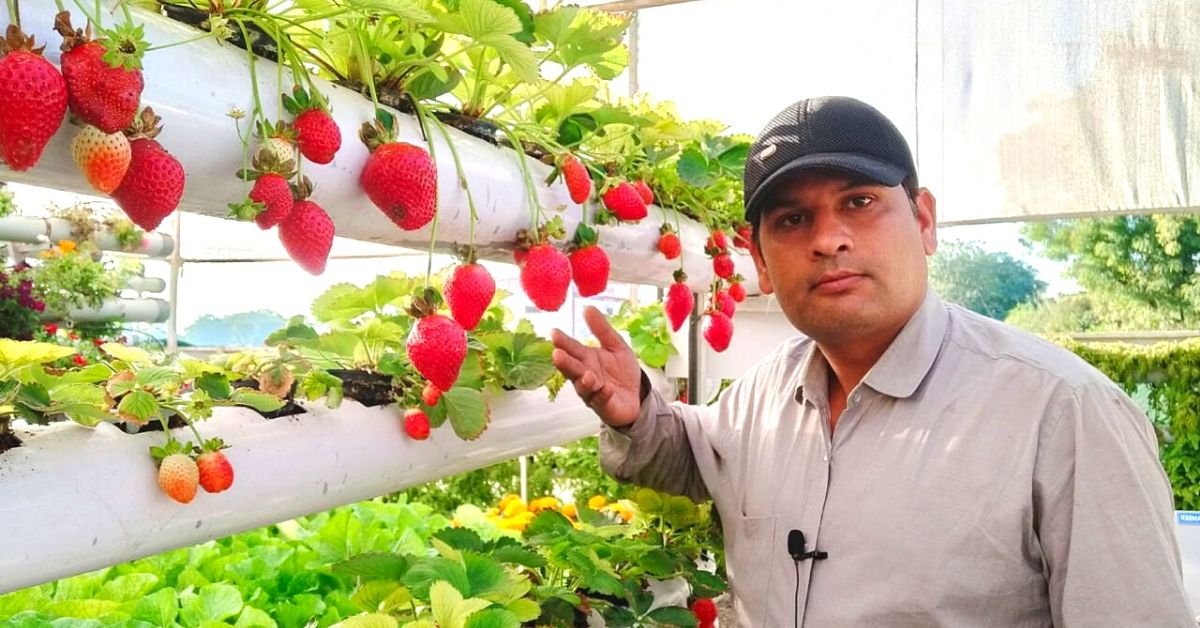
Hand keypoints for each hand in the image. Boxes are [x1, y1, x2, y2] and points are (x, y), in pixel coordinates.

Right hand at [550, 306, 642, 426]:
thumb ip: (602, 329)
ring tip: (587, 375)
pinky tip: (606, 389)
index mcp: (586, 359)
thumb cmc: (621, 371)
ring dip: (584, 381)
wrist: (637, 395)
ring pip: (584, 387)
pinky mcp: (604, 405)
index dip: (563, 342)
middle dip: (565, 363)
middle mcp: (585, 375)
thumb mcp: (616, 345)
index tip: (554, 333)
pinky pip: (601, 400)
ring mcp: (593, 392)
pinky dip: (603, 395)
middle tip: (557, 355)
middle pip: (572, 369)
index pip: (572, 349)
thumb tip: (587, 307)